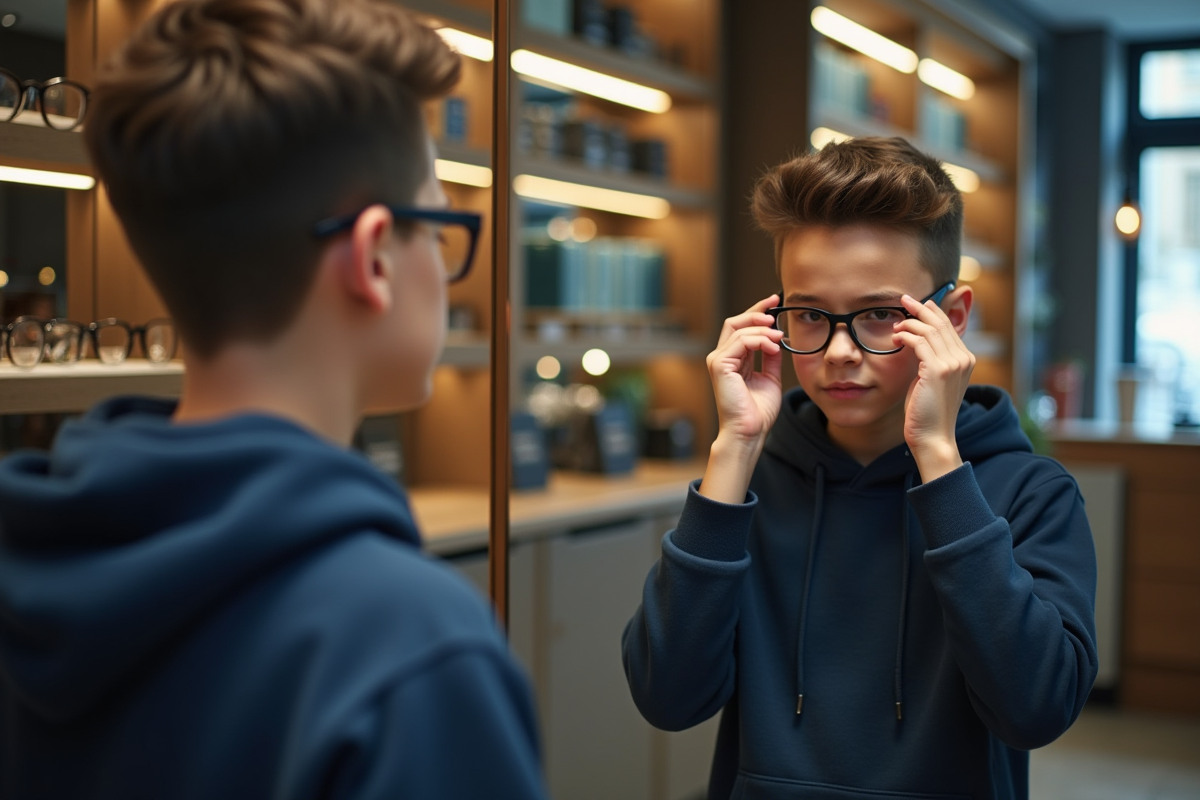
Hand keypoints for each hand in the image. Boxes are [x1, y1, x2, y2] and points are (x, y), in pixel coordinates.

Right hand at [700, 295, 784, 503]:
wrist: (750, 431)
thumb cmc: (758, 411)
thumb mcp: (770, 377)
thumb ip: (770, 357)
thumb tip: (778, 338)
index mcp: (732, 360)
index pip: (741, 328)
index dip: (757, 312)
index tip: (775, 301)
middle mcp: (722, 357)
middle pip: (735, 322)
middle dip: (757, 311)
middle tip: (776, 305)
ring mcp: (718, 361)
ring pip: (739, 329)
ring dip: (763, 329)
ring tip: (779, 337)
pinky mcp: (719, 365)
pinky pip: (741, 342)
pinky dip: (760, 340)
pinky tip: (774, 346)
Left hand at [892, 293, 975, 481]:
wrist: (933, 437)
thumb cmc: (927, 412)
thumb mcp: (930, 380)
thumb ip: (928, 360)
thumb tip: (915, 342)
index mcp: (965, 360)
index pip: (949, 327)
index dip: (932, 312)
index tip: (916, 304)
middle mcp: (964, 359)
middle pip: (941, 324)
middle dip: (921, 308)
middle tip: (904, 299)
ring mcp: (953, 364)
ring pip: (929, 330)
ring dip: (909, 323)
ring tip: (896, 323)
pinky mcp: (938, 370)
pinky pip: (919, 342)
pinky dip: (906, 336)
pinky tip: (896, 337)